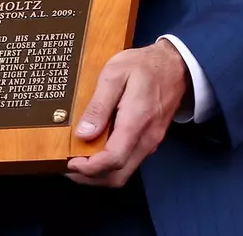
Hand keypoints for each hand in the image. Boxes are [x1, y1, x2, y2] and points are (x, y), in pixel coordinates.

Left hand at [65, 40, 187, 186]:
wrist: (174, 65)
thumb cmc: (144, 66)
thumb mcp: (115, 74)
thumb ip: (99, 105)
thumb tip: (83, 133)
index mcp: (136, 122)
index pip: (113, 159)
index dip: (89, 167)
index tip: (69, 163)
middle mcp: (146, 139)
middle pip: (118, 175)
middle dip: (90, 177)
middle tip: (68, 167)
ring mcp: (150, 142)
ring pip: (124, 172)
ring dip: (99, 173)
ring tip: (77, 161)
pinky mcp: (149, 140)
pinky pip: (129, 162)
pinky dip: (110, 165)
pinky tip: (95, 151)